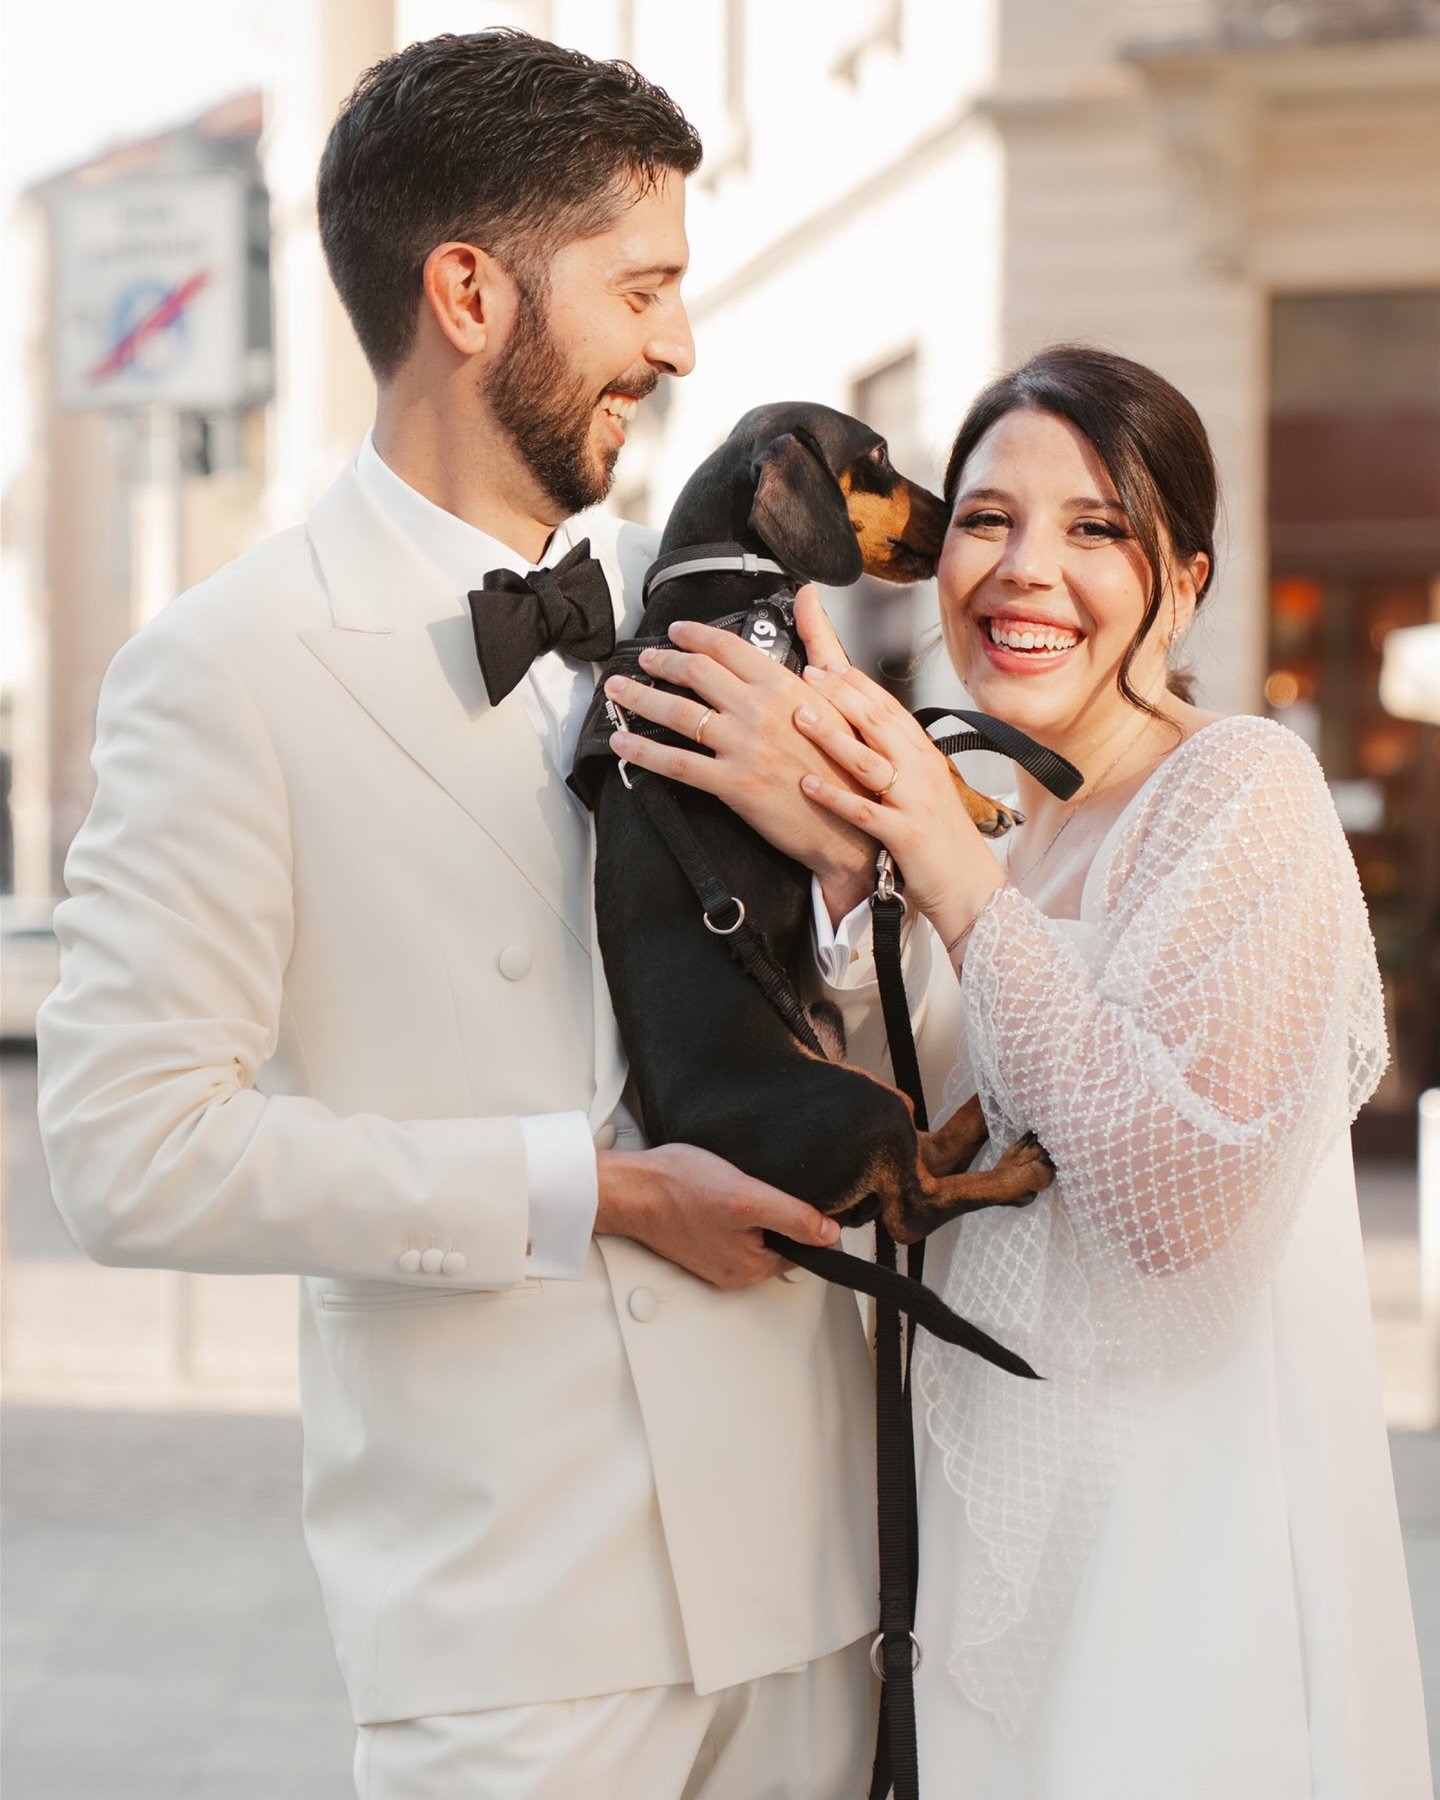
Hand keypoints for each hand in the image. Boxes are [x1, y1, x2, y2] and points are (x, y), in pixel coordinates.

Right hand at [595, 1142, 840, 1290]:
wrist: (630, 1186)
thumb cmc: (677, 1189)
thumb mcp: (746, 1197)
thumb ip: (791, 1216)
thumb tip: (829, 1234)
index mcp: (750, 1269)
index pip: (802, 1248)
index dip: (804, 1218)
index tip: (791, 1195)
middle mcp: (734, 1271)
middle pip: (780, 1242)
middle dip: (777, 1214)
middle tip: (758, 1187)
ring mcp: (715, 1258)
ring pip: (756, 1234)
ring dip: (753, 1211)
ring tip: (737, 1188)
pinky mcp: (700, 1242)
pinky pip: (732, 1229)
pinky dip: (731, 1211)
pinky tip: (719, 1193)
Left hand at [602, 587, 874, 920]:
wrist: (855, 825)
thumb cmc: (852, 762)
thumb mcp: (841, 694)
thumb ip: (819, 641)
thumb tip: (808, 595)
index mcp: (784, 684)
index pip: (727, 647)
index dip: (694, 635)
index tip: (675, 632)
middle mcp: (758, 710)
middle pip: (695, 673)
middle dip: (661, 662)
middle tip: (643, 660)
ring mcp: (743, 746)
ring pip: (677, 713)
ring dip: (639, 698)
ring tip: (618, 690)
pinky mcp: (732, 784)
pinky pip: (676, 763)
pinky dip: (643, 751)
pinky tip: (622, 744)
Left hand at [794, 662, 1006, 950]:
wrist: (970, 887)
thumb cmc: (941, 841)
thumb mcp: (924, 790)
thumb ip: (899, 760)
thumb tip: (864, 733)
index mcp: (924, 757)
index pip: (889, 709)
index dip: (857, 684)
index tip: (827, 664)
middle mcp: (921, 772)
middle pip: (877, 722)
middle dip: (841, 695)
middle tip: (809, 674)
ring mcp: (914, 802)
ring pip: (868, 760)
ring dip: (832, 735)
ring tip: (800, 716)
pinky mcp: (904, 835)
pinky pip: (863, 812)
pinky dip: (834, 797)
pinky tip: (807, 785)